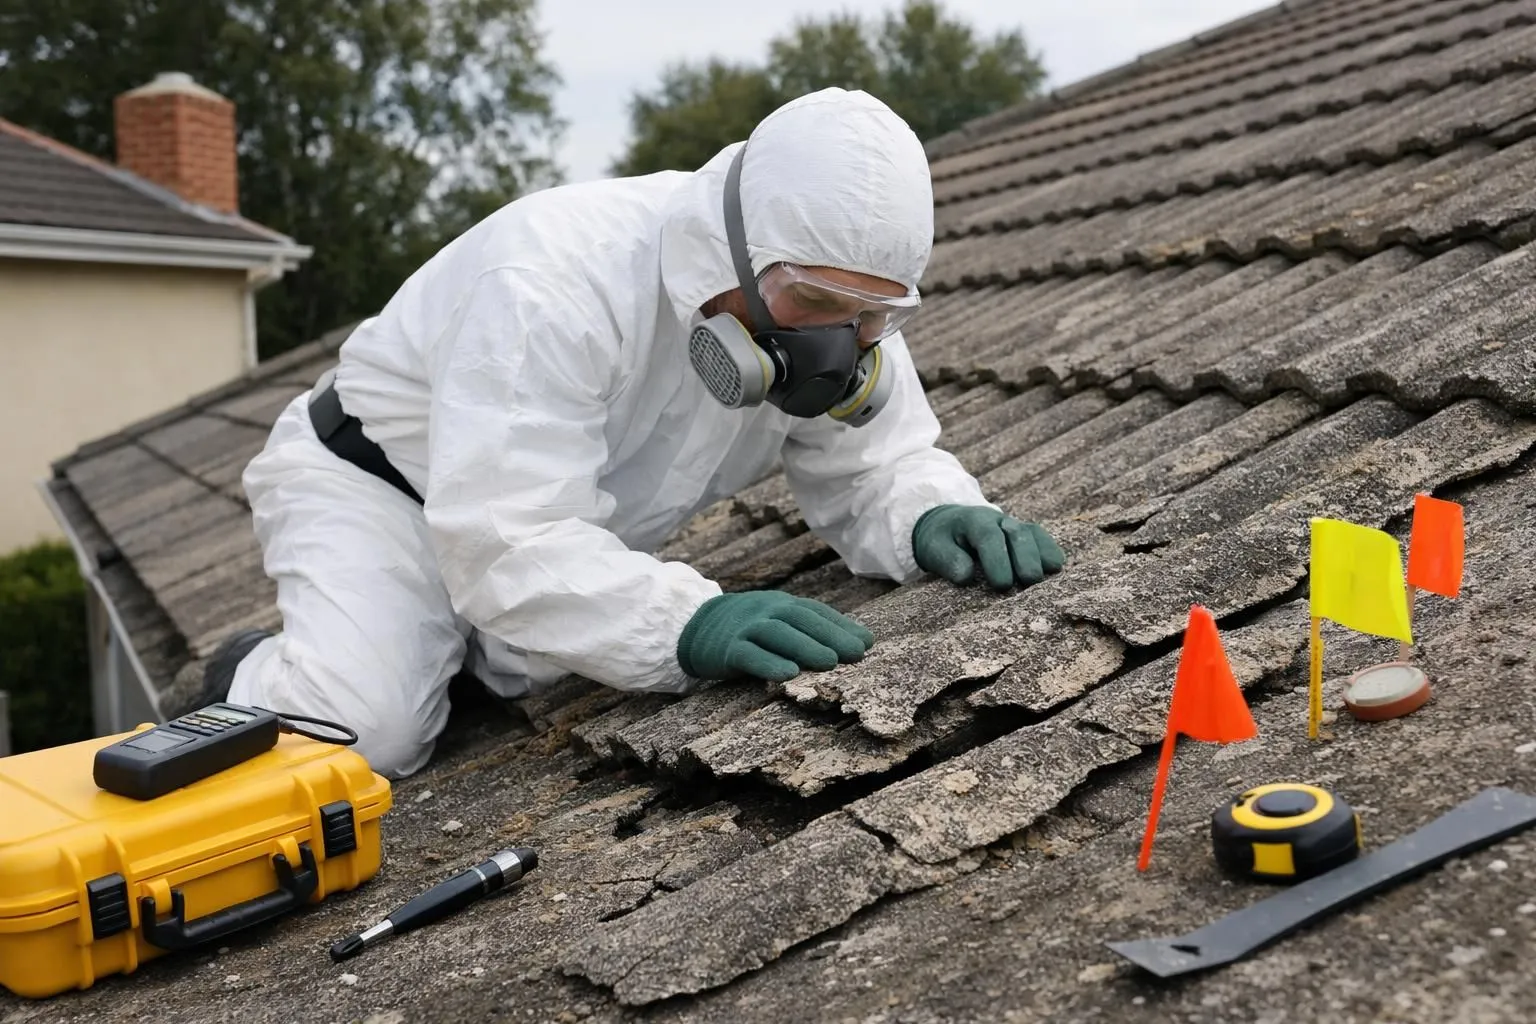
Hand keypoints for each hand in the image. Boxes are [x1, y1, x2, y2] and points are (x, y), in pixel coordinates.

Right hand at [677, 591, 875, 681]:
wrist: (694, 626)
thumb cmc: (748, 628)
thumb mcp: (777, 621)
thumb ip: (810, 629)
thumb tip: (861, 642)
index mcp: (781, 604)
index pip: (815, 611)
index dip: (841, 625)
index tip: (867, 642)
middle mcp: (765, 611)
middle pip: (800, 619)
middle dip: (830, 635)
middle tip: (856, 654)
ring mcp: (745, 628)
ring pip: (777, 634)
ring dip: (805, 647)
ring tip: (830, 662)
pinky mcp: (727, 649)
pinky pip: (749, 654)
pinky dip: (768, 663)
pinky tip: (788, 674)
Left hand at [912, 505, 1065, 589]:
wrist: (948, 523)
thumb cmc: (941, 541)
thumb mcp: (934, 549)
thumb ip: (948, 560)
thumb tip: (967, 576)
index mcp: (973, 521)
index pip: (989, 537)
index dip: (997, 560)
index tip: (1002, 584)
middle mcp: (997, 520)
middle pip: (1017, 533)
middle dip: (1025, 556)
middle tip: (1029, 580)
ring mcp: (1013, 524)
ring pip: (1032, 534)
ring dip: (1042, 553)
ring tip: (1049, 574)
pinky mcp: (1024, 533)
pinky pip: (1040, 537)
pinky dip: (1049, 549)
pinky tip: (1056, 566)